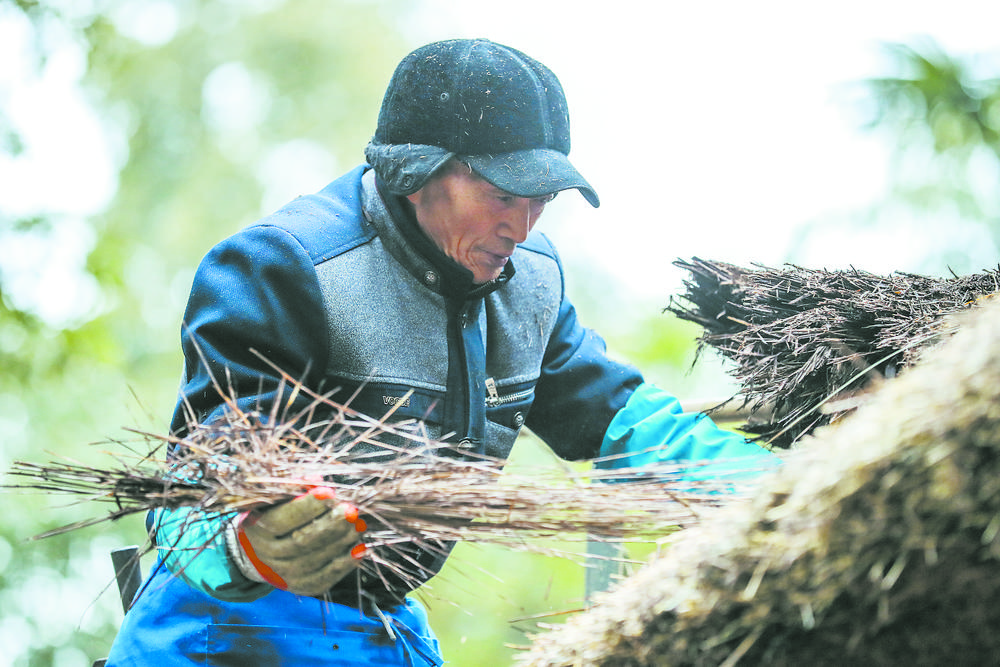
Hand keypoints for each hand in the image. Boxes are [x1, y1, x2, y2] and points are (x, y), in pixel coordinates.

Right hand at [236, 487, 366, 595]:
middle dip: (331, 525)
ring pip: (315, 559)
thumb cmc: (273, 515)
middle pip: (301, 541)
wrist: (260, 552)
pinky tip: (360, 549)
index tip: (329, 493)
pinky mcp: (300, 586)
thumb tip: (315, 481)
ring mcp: (283, 574)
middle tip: (352, 510)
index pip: (281, 520)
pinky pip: (324, 578)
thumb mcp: (276, 500)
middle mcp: (267, 554)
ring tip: (359, 526)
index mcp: (257, 528)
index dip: (307, 507)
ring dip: (341, 542)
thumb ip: (294, 488)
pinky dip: (344, 564)